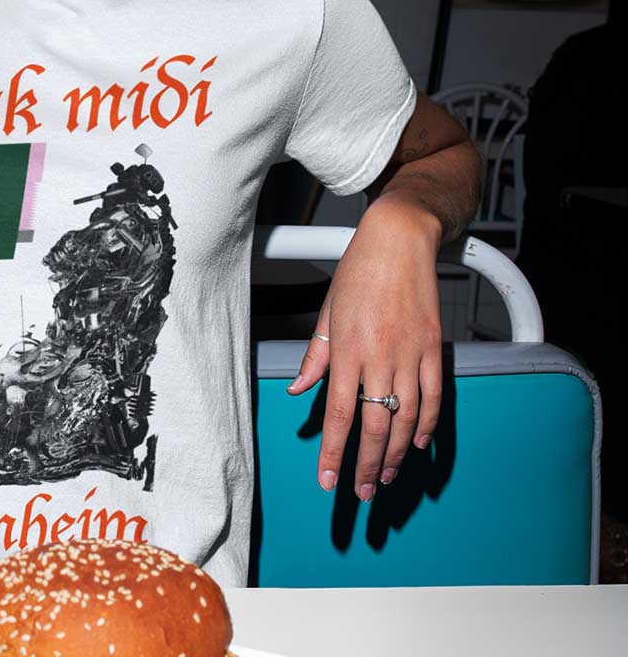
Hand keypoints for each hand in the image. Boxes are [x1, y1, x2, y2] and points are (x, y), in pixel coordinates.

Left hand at [285, 199, 442, 499]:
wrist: (398, 241)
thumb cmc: (357, 272)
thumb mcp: (326, 311)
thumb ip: (315, 356)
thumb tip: (299, 392)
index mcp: (346, 348)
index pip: (336, 413)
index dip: (333, 452)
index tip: (327, 479)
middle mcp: (378, 356)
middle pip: (375, 425)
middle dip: (368, 465)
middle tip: (363, 493)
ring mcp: (410, 354)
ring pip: (406, 418)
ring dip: (397, 453)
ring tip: (388, 476)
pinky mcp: (434, 348)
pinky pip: (434, 397)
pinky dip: (427, 424)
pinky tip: (418, 443)